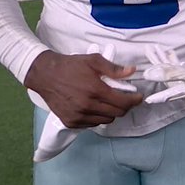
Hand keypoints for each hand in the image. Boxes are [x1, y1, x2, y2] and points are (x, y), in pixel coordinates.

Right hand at [23, 48, 142, 128]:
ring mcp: (78, 116)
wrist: (45, 75)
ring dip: (112, 112)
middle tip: (125, 98)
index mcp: (95, 90)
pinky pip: (93, 124)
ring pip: (106, 120)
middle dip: (125, 106)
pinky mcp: (70, 122)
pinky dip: (99, 117)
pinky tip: (96, 107)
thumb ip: (114, 68)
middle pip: (117, 113)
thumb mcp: (94, 61)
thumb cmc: (71, 66)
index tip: (138, 97)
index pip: (123, 102)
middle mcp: (87, 106)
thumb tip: (132, 71)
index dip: (134, 100)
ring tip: (110, 102)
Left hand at [143, 45, 184, 107]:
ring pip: (179, 84)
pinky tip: (163, 55)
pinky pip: (181, 80)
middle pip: (182, 89)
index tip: (158, 74)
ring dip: (163, 72)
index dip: (173, 76)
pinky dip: (170, 68)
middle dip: (164, 91)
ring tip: (151, 54)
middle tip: (148, 90)